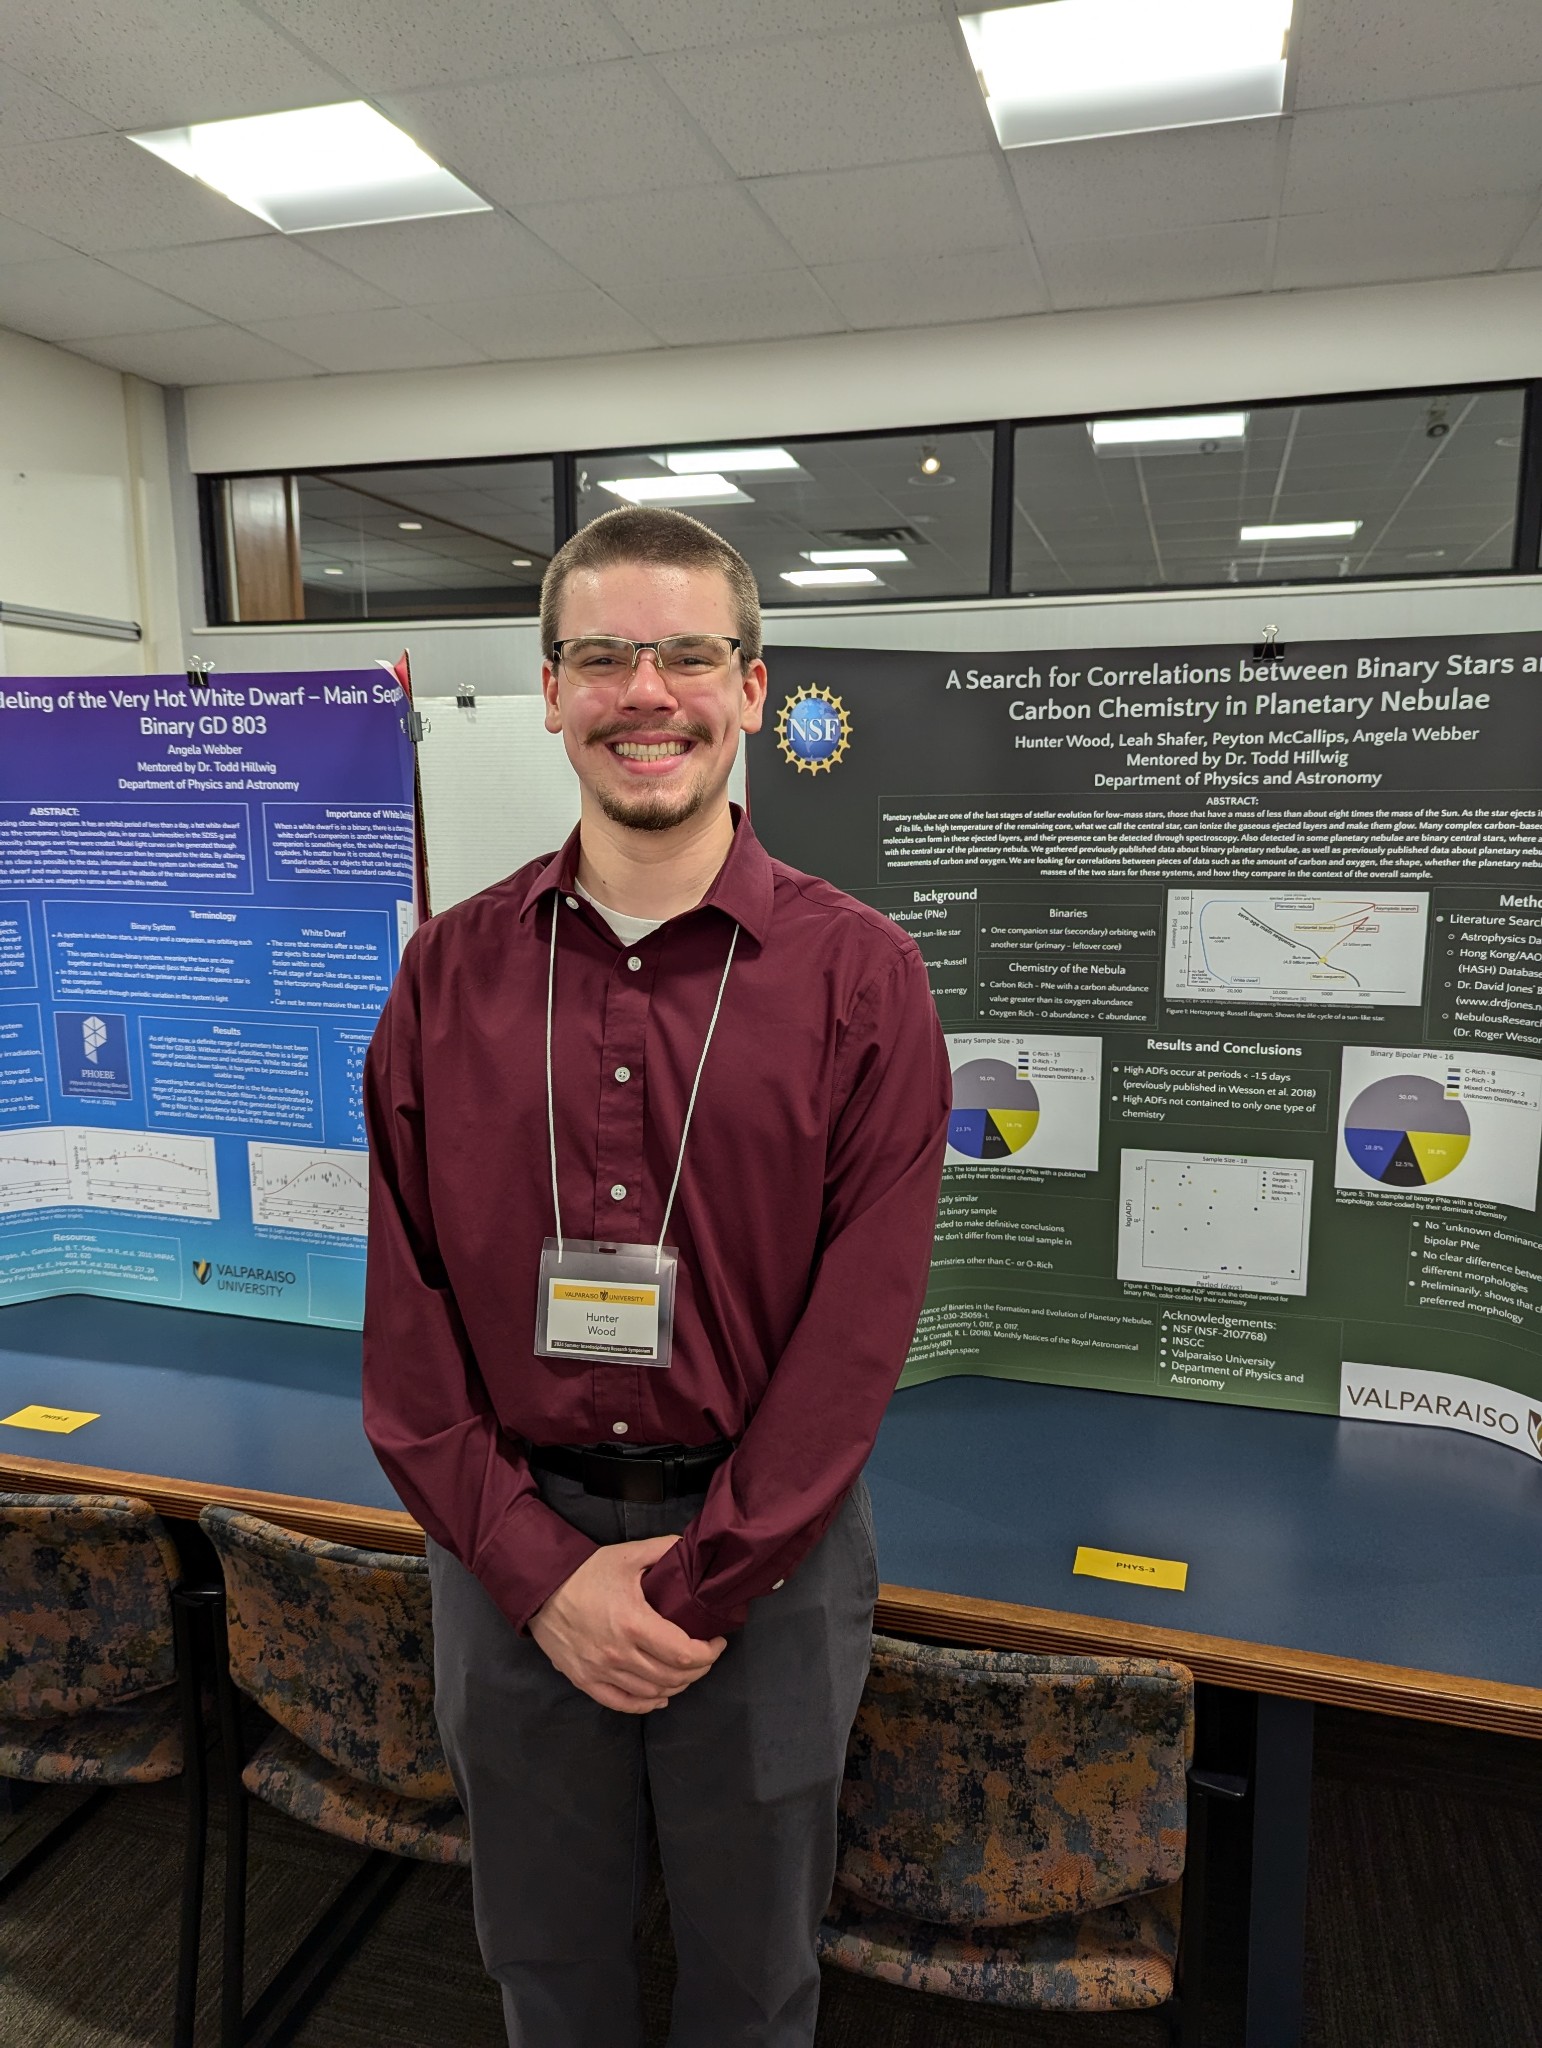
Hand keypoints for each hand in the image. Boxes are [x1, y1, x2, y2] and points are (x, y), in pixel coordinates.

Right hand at [529, 1534, 726, 1713]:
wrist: (540, 1589)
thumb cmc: (585, 1572)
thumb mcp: (628, 1554)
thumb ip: (664, 1549)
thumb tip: (693, 1549)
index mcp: (634, 1623)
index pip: (684, 1653)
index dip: (709, 1653)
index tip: (717, 1641)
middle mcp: (619, 1654)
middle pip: (672, 1677)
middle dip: (698, 1669)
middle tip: (706, 1654)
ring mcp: (601, 1671)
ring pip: (652, 1692)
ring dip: (676, 1685)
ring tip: (686, 1670)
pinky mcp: (585, 1681)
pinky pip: (622, 1703)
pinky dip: (647, 1703)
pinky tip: (660, 1696)